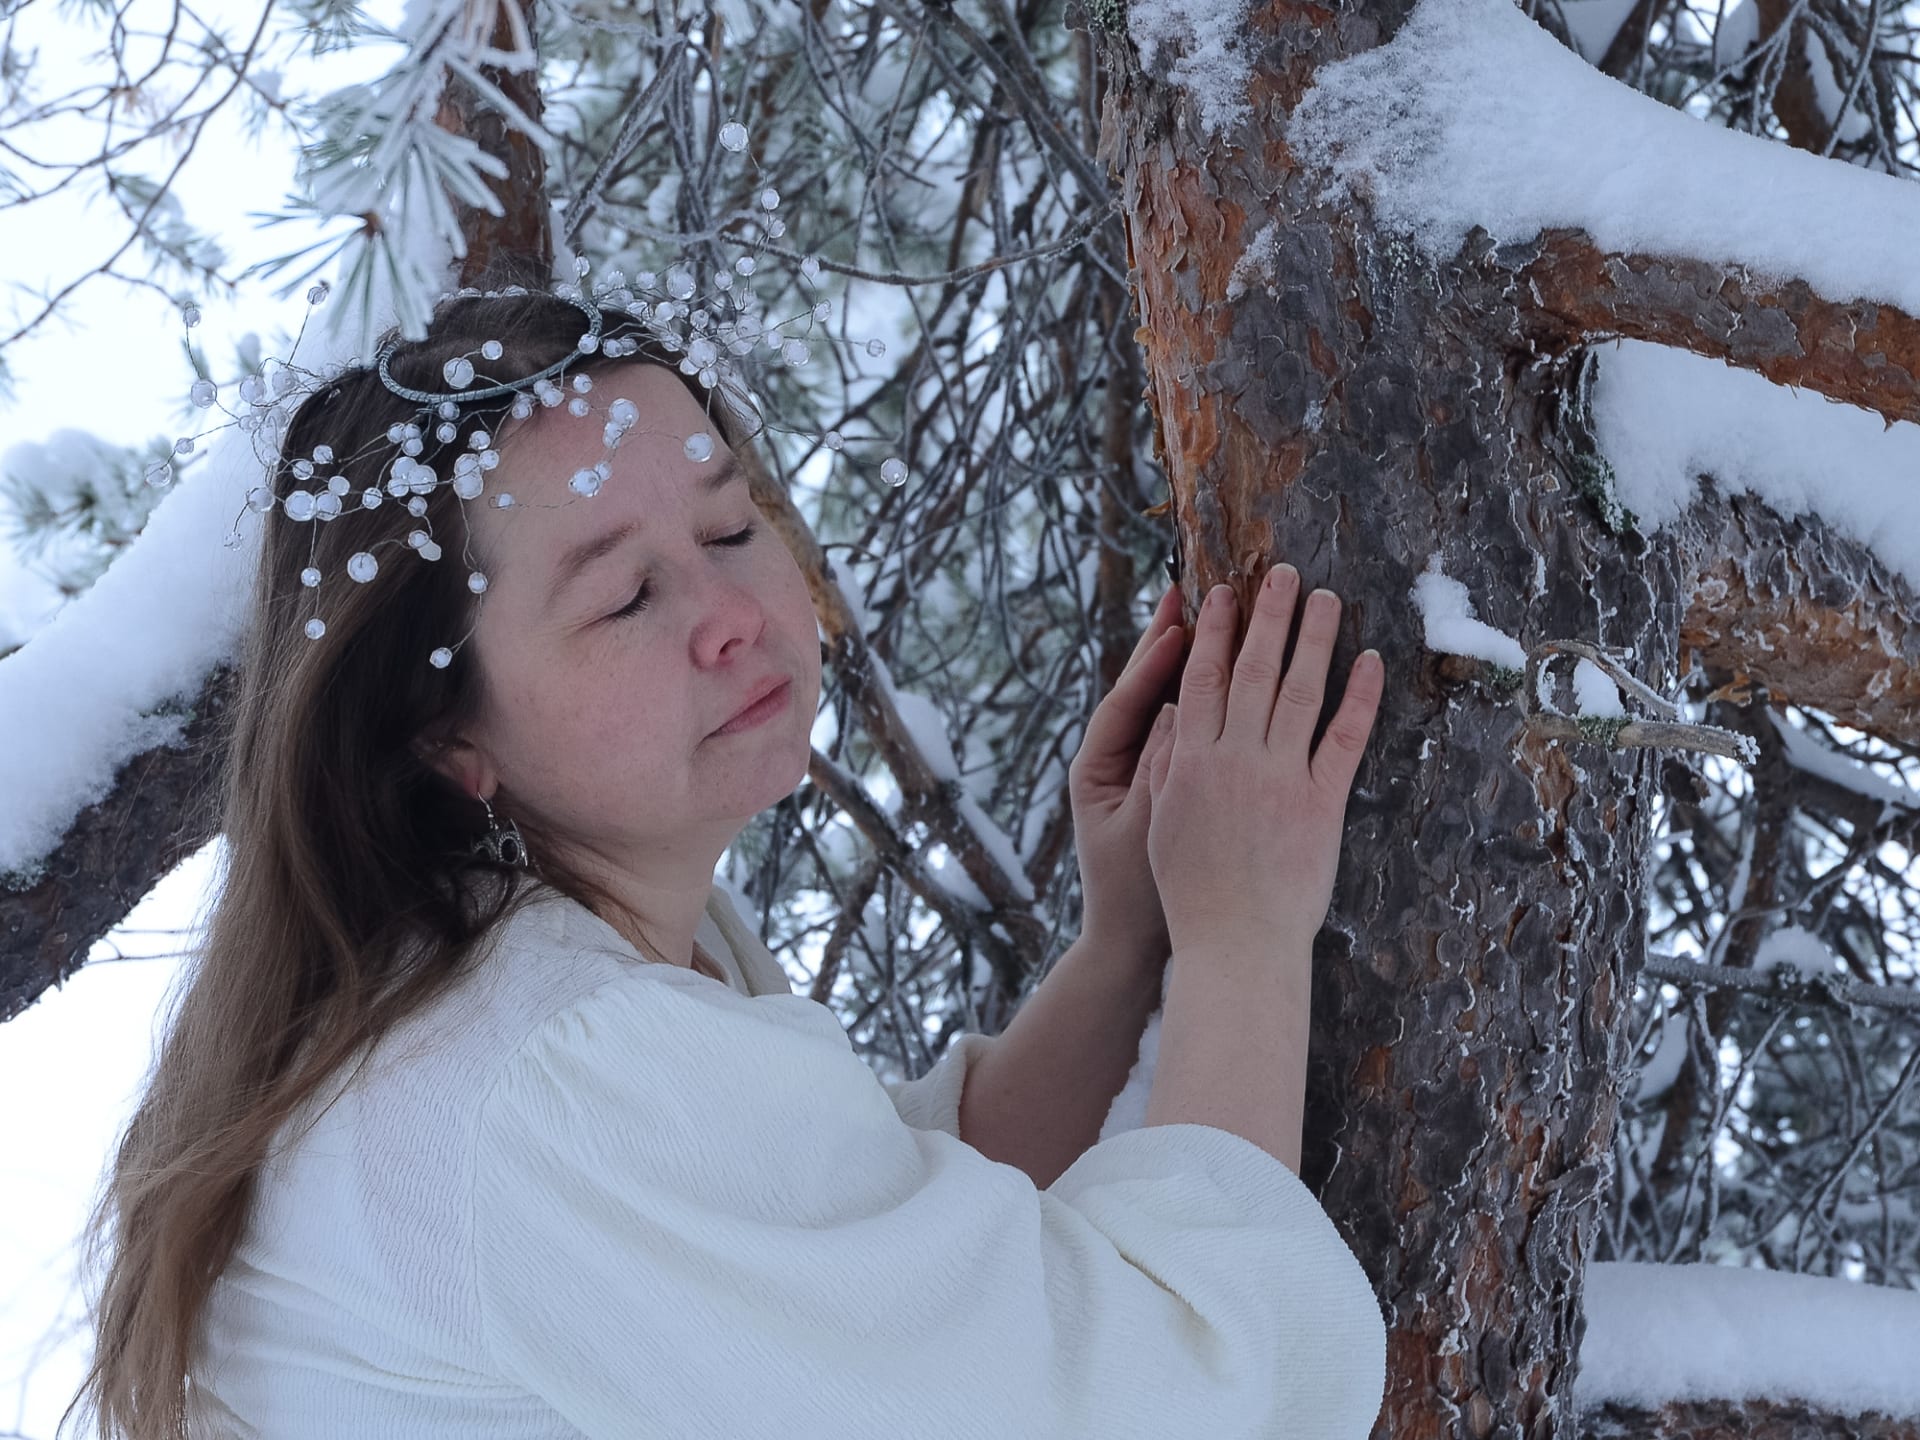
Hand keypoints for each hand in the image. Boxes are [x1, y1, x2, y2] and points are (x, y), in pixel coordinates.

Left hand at [1066, 581, 1188, 968]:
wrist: (1140, 949)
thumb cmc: (1138, 897)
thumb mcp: (1148, 830)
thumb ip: (1162, 772)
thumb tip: (1179, 711)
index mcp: (1098, 767)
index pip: (1126, 699)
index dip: (1153, 660)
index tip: (1179, 620)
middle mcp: (1118, 763)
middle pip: (1148, 689)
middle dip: (1173, 643)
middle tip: (1196, 593)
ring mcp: (1147, 774)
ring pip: (1176, 706)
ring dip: (1200, 663)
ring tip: (1224, 615)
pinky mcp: (1173, 788)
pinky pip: (1194, 733)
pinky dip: (1213, 703)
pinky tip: (1243, 675)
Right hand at [1145, 568, 1382, 957]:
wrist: (1234, 944)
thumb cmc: (1192, 892)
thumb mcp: (1164, 820)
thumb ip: (1171, 764)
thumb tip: (1177, 713)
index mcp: (1190, 762)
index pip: (1201, 679)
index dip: (1213, 632)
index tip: (1222, 594)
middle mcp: (1235, 761)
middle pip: (1252, 671)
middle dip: (1267, 616)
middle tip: (1281, 572)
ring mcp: (1281, 780)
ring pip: (1299, 692)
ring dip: (1313, 639)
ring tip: (1324, 598)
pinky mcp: (1322, 805)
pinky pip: (1345, 740)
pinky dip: (1359, 698)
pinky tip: (1370, 662)